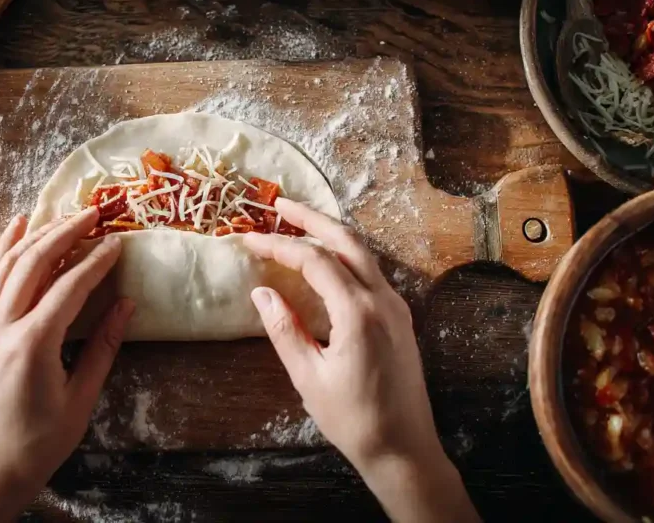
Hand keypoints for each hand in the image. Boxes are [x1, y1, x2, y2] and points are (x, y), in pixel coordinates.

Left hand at [0, 209, 133, 521]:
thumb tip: (126, 304)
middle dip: (66, 233)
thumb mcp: (80, 400)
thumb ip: (103, 348)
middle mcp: (0, 327)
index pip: (69, 287)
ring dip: (37, 235)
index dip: (96, 261)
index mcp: (31, 345)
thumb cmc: (38, 444)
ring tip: (64, 215)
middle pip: (35, 263)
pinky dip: (3, 249)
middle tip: (94, 214)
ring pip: (8, 264)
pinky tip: (17, 227)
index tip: (118, 241)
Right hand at [243, 199, 478, 522]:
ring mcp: (396, 307)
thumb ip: (285, 330)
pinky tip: (327, 260)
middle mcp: (383, 300)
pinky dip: (345, 256)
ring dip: (330, 234)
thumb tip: (261, 293)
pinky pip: (371, 272)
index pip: (315, 261)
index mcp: (358, 312)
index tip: (249, 240)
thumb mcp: (308, 377)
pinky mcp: (400, 318)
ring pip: (363, 253)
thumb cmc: (353, 419)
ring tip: (299, 223)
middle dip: (312, 218)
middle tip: (280, 205)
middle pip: (346, 241)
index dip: (280, 245)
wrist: (404, 448)